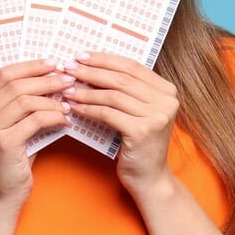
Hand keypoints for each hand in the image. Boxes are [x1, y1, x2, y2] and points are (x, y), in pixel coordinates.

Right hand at [0, 59, 73, 208]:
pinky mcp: (3, 143)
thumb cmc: (11, 159)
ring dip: (52, 99)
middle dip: (45, 79)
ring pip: (26, 100)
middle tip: (67, 79)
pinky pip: (35, 120)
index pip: (3, 74)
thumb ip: (21, 103)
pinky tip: (66, 120)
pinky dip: (54, 116)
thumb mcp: (12, 125)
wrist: (1, 194)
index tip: (53, 64)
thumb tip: (53, 77)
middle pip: (15, 84)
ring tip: (69, 102)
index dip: (30, 66)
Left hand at [59, 52, 178, 192]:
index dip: (104, 59)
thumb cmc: (139, 144)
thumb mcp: (139, 112)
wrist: (150, 178)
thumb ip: (126, 91)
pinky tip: (75, 108)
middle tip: (69, 68)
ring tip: (67, 89)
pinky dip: (89, 109)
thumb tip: (91, 67)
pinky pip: (108, 114)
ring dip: (86, 91)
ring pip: (113, 95)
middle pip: (121, 79)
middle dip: (92, 72)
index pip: (132, 66)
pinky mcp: (143, 131)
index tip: (81, 56)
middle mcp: (167, 100)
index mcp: (167, 90)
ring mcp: (157, 116)